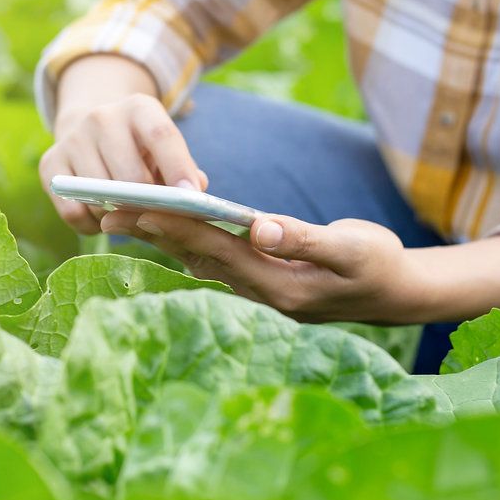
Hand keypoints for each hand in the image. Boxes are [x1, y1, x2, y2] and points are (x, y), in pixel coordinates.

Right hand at [40, 92, 206, 234]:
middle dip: (147, 203)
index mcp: (139, 108)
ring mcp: (72, 139)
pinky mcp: (49, 164)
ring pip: (100, 196)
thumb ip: (184, 170)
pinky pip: (73, 210)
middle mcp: (102, 117)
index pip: (161, 135)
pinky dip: (91, 224)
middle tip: (157, 218)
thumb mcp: (164, 149)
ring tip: (129, 216)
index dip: (177, 167)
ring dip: (117, 216)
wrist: (90, 128)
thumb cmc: (139, 148)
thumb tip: (195, 192)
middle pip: (130, 175)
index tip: (190, 196)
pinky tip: (102, 218)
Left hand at [99, 210, 422, 323]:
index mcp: (278, 282)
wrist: (394, 294)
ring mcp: (259, 288)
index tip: (135, 206)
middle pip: (196, 255)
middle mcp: (259, 290)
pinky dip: (186, 242)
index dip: (174, 226)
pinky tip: (165, 227)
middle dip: (152, 231)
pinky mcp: (262, 280)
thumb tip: (260, 226)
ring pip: (200, 260)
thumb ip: (306, 238)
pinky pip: (214, 260)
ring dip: (162, 237)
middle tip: (105, 209)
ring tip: (121, 214)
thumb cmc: (378, 264)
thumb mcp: (352, 248)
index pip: (214, 249)